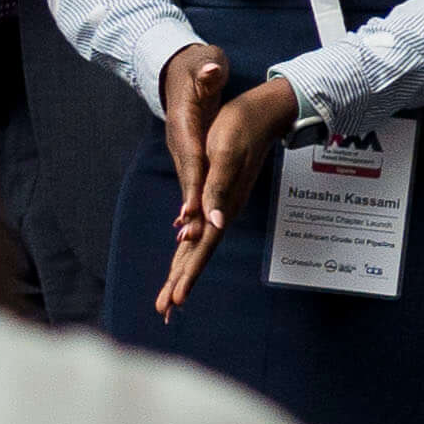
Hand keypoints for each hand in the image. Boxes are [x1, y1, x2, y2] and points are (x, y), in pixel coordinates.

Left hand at [158, 66, 302, 316]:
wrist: (261, 112)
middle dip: (180, 282)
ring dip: (183, 272)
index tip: (174, 299)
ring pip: (198, 246)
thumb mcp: (224, 154)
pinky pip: (202, 232)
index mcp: (222, 205)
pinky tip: (182, 257)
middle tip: (163, 311)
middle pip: (198, 254)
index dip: (187, 274)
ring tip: (169, 299)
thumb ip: (218, 190)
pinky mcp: (220, 199)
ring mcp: (223, 207)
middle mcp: (223, 211)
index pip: (201, 247)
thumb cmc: (238, 127)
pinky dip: (189, 249)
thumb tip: (212, 225)